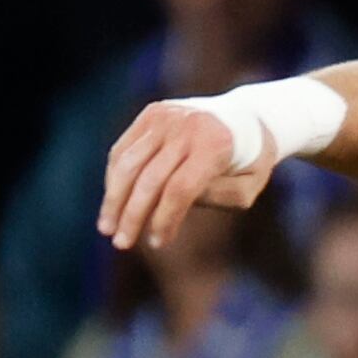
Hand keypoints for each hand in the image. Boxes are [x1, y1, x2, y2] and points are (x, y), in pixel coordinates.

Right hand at [98, 100, 275, 251]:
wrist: (248, 115)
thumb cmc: (251, 161)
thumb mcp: (249, 187)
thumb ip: (219, 198)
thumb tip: (174, 205)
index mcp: (215, 145)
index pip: (179, 189)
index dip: (165, 219)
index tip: (157, 243)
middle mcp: (185, 127)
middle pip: (149, 178)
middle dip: (132, 215)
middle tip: (121, 244)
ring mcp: (165, 117)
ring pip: (127, 162)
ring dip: (113, 198)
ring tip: (106, 228)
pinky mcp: (151, 114)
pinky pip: (124, 149)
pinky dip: (114, 177)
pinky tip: (113, 202)